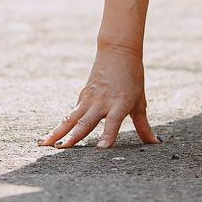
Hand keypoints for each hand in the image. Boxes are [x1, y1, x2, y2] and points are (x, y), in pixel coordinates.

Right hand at [41, 42, 158, 149]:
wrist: (118, 52)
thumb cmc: (133, 78)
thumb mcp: (140, 102)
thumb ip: (144, 125)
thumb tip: (155, 143)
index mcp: (120, 103)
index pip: (113, 122)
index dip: (108, 135)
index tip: (102, 148)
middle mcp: (102, 101)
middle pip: (85, 121)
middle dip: (72, 136)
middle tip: (61, 148)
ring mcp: (89, 98)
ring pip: (71, 118)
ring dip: (58, 131)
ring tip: (45, 143)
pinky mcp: (82, 96)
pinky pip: (71, 113)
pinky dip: (61, 125)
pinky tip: (51, 136)